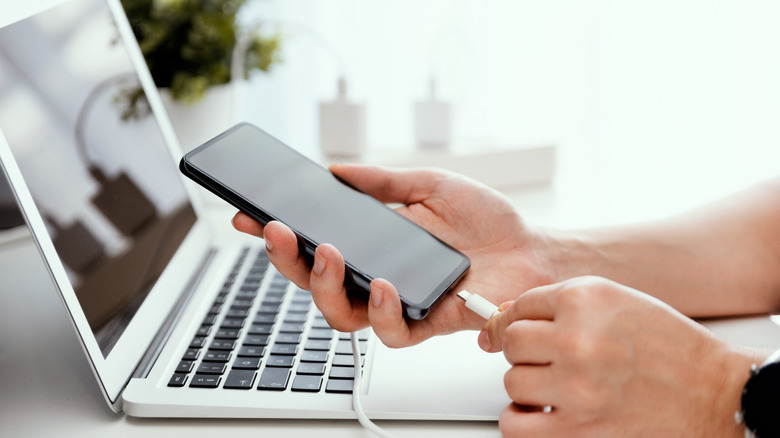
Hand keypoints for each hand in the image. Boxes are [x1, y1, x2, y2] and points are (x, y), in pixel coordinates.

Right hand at [232, 163, 555, 346]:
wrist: (531, 249)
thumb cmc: (485, 220)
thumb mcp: (429, 184)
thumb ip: (383, 181)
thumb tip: (335, 170)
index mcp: (372, 244)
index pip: (313, 243)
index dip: (279, 234)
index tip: (249, 213)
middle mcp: (376, 276)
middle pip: (313, 283)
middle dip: (286, 259)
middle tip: (277, 231)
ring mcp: (398, 303)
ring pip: (339, 315)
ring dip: (323, 286)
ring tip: (328, 254)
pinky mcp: (426, 324)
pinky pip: (390, 333)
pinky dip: (380, 310)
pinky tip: (382, 284)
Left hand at [480, 276, 759, 437]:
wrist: (717, 395)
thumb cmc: (670, 349)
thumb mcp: (617, 303)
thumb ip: (561, 306)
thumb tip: (502, 318)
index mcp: (585, 300)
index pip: (520, 307)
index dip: (523, 322)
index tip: (528, 333)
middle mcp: (577, 339)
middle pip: (512, 342)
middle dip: (528, 353)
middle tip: (553, 360)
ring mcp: (576, 388)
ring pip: (512, 383)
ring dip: (530, 387)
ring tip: (558, 387)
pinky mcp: (577, 431)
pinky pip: (515, 425)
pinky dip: (524, 422)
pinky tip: (546, 413)